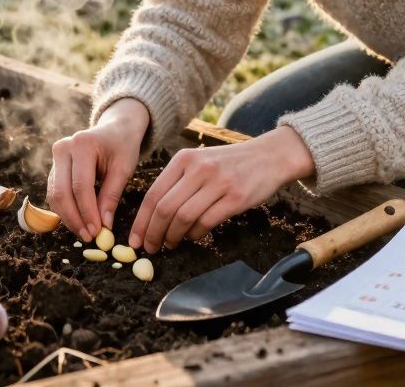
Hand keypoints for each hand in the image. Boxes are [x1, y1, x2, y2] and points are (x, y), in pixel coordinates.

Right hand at [46, 98, 148, 241]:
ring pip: (55, 195)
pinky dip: (65, 209)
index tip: (97, 232)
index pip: (81, 186)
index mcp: (82, 144)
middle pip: (62, 192)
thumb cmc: (122, 147)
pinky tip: (78, 222)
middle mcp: (63, 148)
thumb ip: (111, 196)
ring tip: (85, 233)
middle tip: (88, 237)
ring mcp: (55, 156)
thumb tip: (104, 226)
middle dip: (74, 218)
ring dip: (68, 217)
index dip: (87, 212)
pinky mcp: (54, 166)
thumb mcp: (123, 168)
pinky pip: (55, 192)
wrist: (114, 129)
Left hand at [128, 125, 314, 253]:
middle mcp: (198, 168)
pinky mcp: (235, 197)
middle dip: (153, 233)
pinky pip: (206, 222)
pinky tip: (193, 237)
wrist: (269, 156)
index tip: (135, 240)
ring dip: (173, 236)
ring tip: (170, 244)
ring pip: (183, 217)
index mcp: (184, 159)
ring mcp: (217, 182)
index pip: (153, 194)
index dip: (141, 222)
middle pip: (164, 208)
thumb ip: (178, 182)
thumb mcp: (200, 161)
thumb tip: (153, 216)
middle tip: (150, 248)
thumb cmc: (230, 163)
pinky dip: (195, 234)